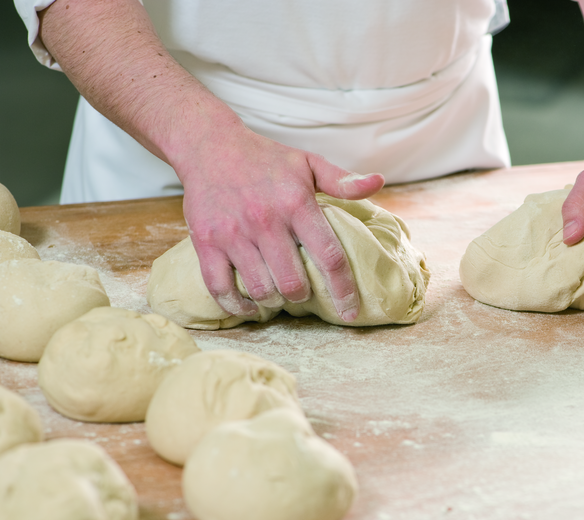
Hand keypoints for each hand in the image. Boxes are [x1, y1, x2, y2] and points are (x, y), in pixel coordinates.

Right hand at [175, 121, 384, 320]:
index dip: (343, 289)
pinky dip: (238, 306)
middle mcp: (265, 220)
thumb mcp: (308, 163)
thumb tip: (378, 182)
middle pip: (293, 283)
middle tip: (302, 290)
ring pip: (261, 289)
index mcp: (296, 203)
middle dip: (303, 296)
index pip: (329, 257)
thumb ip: (343, 181)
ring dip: (274, 300)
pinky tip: (250, 306)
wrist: (210, 145)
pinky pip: (221, 288)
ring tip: (278, 293)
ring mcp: (233, 234)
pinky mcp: (206, 242)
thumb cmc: (265, 159)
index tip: (351, 311)